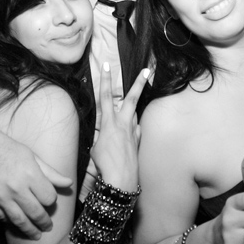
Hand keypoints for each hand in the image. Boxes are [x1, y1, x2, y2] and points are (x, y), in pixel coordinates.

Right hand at [0, 118, 71, 239]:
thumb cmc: (9, 150)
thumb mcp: (32, 157)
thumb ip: (51, 173)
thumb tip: (69, 183)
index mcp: (30, 174)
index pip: (48, 197)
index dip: (50, 200)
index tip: (48, 199)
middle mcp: (16, 187)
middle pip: (36, 212)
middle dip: (44, 222)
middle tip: (47, 226)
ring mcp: (0, 196)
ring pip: (19, 220)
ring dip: (30, 229)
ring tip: (35, 234)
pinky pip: (2, 218)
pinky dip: (10, 221)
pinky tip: (16, 221)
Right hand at [91, 62, 149, 191]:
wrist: (121, 178)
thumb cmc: (104, 164)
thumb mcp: (95, 147)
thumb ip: (101, 136)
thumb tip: (104, 135)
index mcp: (109, 122)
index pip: (105, 96)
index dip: (105, 80)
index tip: (107, 65)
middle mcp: (123, 123)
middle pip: (131, 98)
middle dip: (139, 83)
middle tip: (147, 70)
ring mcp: (133, 131)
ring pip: (133, 114)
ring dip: (129, 113)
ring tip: (121, 123)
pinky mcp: (138, 140)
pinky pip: (135, 129)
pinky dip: (131, 129)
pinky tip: (127, 136)